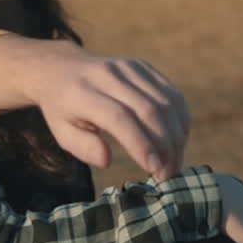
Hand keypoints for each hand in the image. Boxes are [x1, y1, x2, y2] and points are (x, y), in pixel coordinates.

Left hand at [0, 36, 189, 178]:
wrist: (63, 69)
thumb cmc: (63, 110)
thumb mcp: (62, 133)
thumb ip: (83, 148)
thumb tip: (107, 159)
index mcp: (83, 92)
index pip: (120, 117)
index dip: (141, 144)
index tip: (155, 169)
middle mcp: (108, 75)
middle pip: (149, 110)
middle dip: (165, 146)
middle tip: (168, 174)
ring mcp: (129, 68)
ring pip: (166, 102)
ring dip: (177, 136)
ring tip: (174, 163)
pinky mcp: (144, 67)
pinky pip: (172, 94)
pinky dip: (181, 120)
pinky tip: (178, 141)